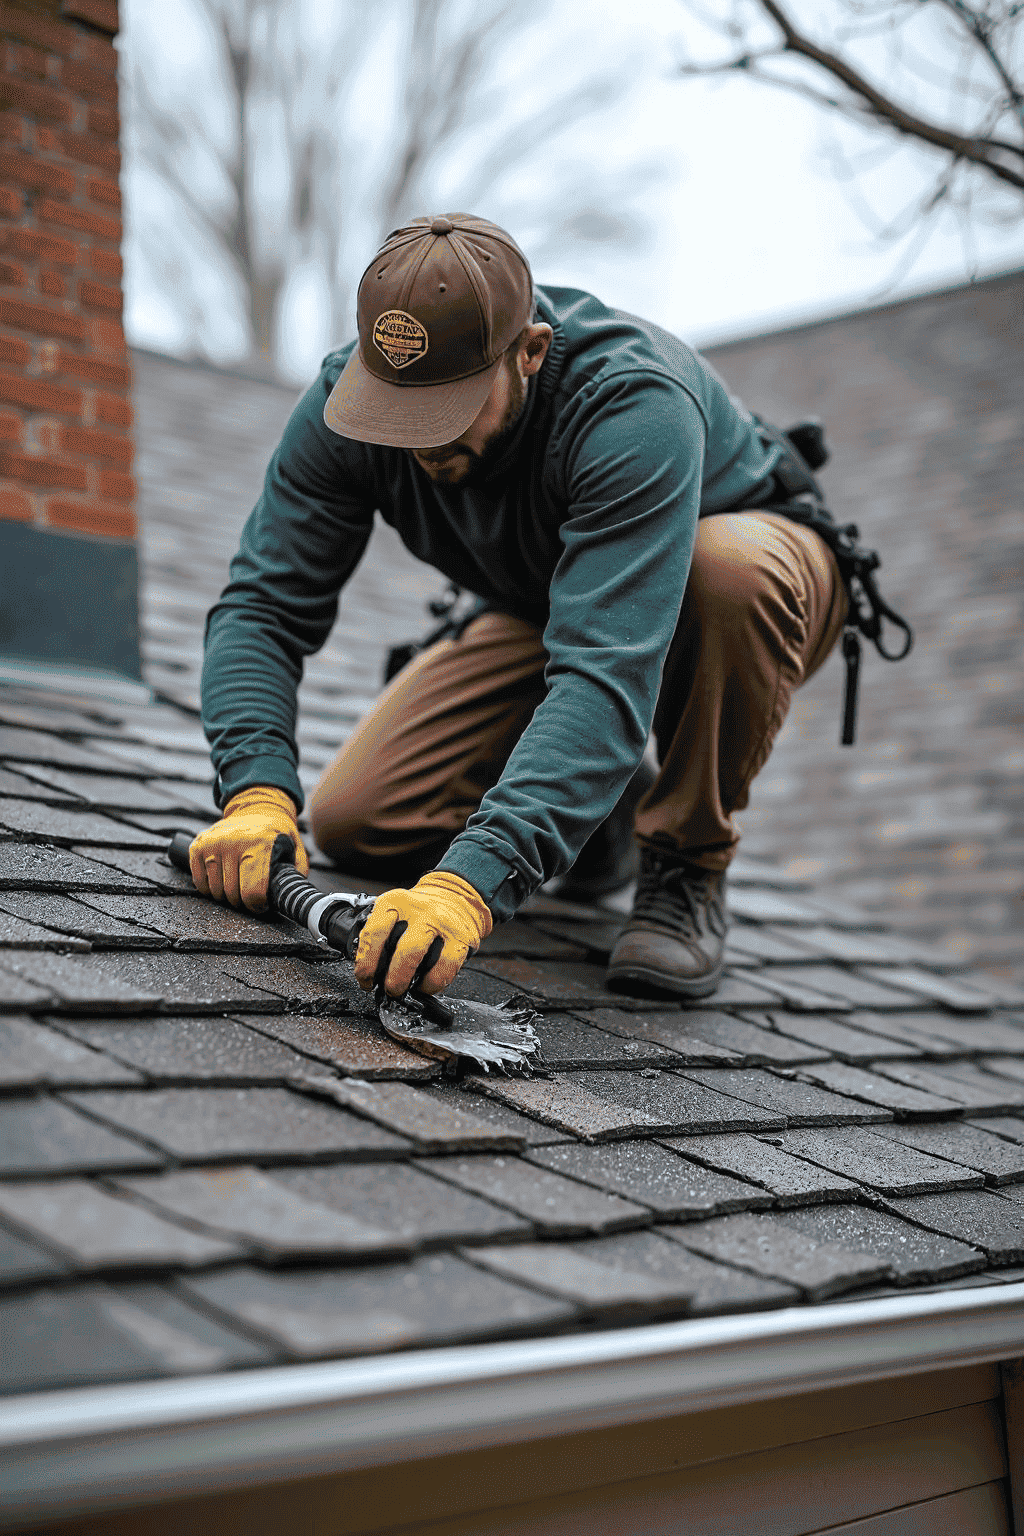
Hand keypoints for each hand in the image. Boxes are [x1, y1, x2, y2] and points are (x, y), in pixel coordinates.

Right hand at [189, 785, 307, 910]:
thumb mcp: (295, 849)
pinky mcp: (199, 843)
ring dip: (224, 896)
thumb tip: (288, 897)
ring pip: (214, 888)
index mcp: (261, 844)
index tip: (260, 905)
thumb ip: (294, 873)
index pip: (252, 890)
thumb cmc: (276, 834)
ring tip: (235, 889)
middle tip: (248, 896)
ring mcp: (215, 842)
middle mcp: (235, 841)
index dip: (257, 905)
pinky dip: (206, 887)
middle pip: (232, 892)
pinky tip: (217, 884)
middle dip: (241, 901)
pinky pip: (198, 878)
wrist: (257, 808)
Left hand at [354, 871, 491, 996]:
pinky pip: (445, 967)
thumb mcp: (395, 910)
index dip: (366, 962)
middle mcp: (419, 910)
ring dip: (406, 979)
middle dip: (390, 977)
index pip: (374, 933)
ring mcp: (442, 924)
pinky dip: (432, 983)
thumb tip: (366, 968)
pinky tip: (425, 985)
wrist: (454, 895)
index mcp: (395, 902)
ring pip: (420, 956)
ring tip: (402, 989)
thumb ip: (379, 933)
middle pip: (400, 949)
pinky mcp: (461, 939)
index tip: (365, 978)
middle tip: (387, 989)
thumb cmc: (418, 911)